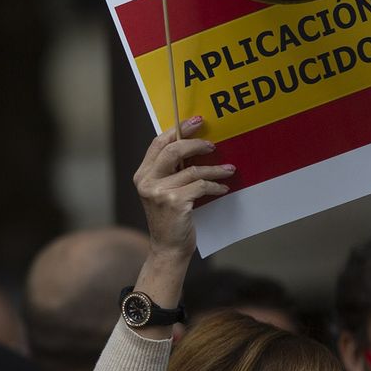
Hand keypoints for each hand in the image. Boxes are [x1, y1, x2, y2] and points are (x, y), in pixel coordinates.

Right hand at [132, 116, 234, 259]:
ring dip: (214, 169)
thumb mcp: (163, 191)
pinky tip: (223, 188)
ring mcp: (159, 193)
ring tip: (228, 170)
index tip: (196, 122)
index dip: (178, 129)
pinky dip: (215, 186)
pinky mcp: (174, 203)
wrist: (168, 248)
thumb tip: (193, 146)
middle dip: (196, 143)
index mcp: (142, 175)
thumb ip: (170, 171)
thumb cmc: (170, 219)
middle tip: (213, 144)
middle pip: (173, 150)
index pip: (159, 143)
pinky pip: (201, 186)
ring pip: (192, 170)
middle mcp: (147, 182)